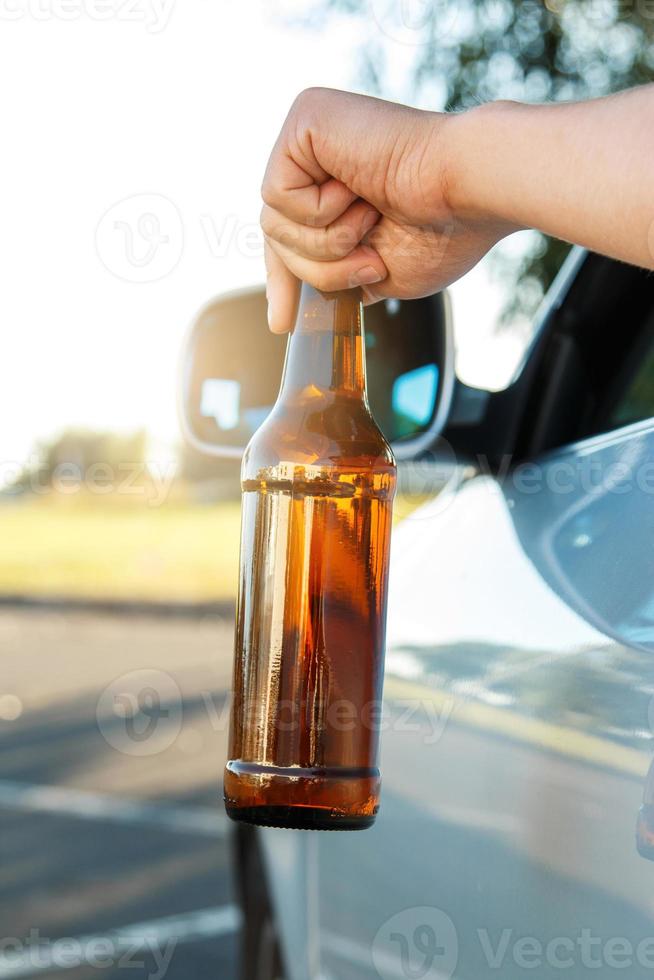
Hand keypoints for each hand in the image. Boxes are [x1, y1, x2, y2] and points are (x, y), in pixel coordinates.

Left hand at [261, 88, 509, 331]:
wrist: (469, 190)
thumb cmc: (445, 230)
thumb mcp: (380, 271)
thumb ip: (340, 274)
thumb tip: (306, 298)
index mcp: (338, 183)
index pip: (288, 235)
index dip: (282, 281)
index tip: (282, 322)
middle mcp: (318, 152)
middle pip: (276, 235)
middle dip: (318, 270)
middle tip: (371, 265)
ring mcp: (309, 131)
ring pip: (273, 222)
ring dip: (327, 242)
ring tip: (372, 221)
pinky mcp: (306, 117)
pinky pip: (277, 194)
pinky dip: (320, 212)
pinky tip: (359, 190)